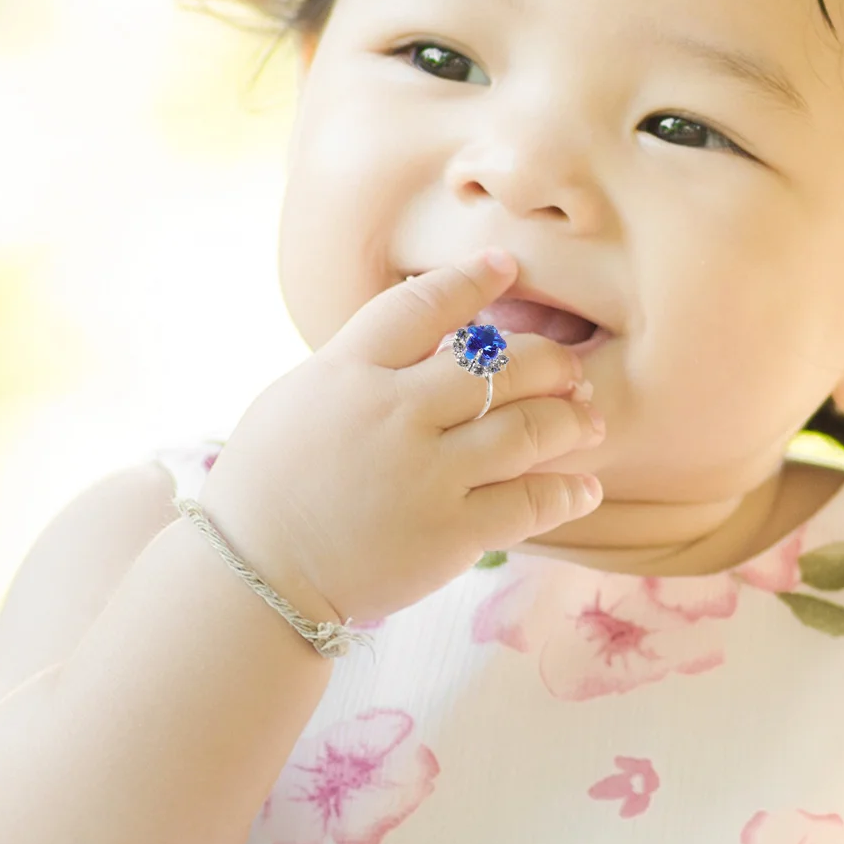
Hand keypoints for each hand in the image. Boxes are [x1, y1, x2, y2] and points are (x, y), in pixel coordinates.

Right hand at [196, 250, 605, 624]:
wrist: (256, 577)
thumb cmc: (271, 486)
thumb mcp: (300, 400)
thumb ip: (363, 364)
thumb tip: (431, 336)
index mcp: (348, 372)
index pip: (424, 305)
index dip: (473, 280)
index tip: (507, 267)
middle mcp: (394, 413)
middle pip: (498, 364)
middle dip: (548, 360)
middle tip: (568, 369)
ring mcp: (426, 474)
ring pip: (528, 428)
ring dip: (570, 420)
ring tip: (587, 421)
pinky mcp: (450, 534)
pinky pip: (530, 502)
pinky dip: (567, 492)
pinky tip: (584, 488)